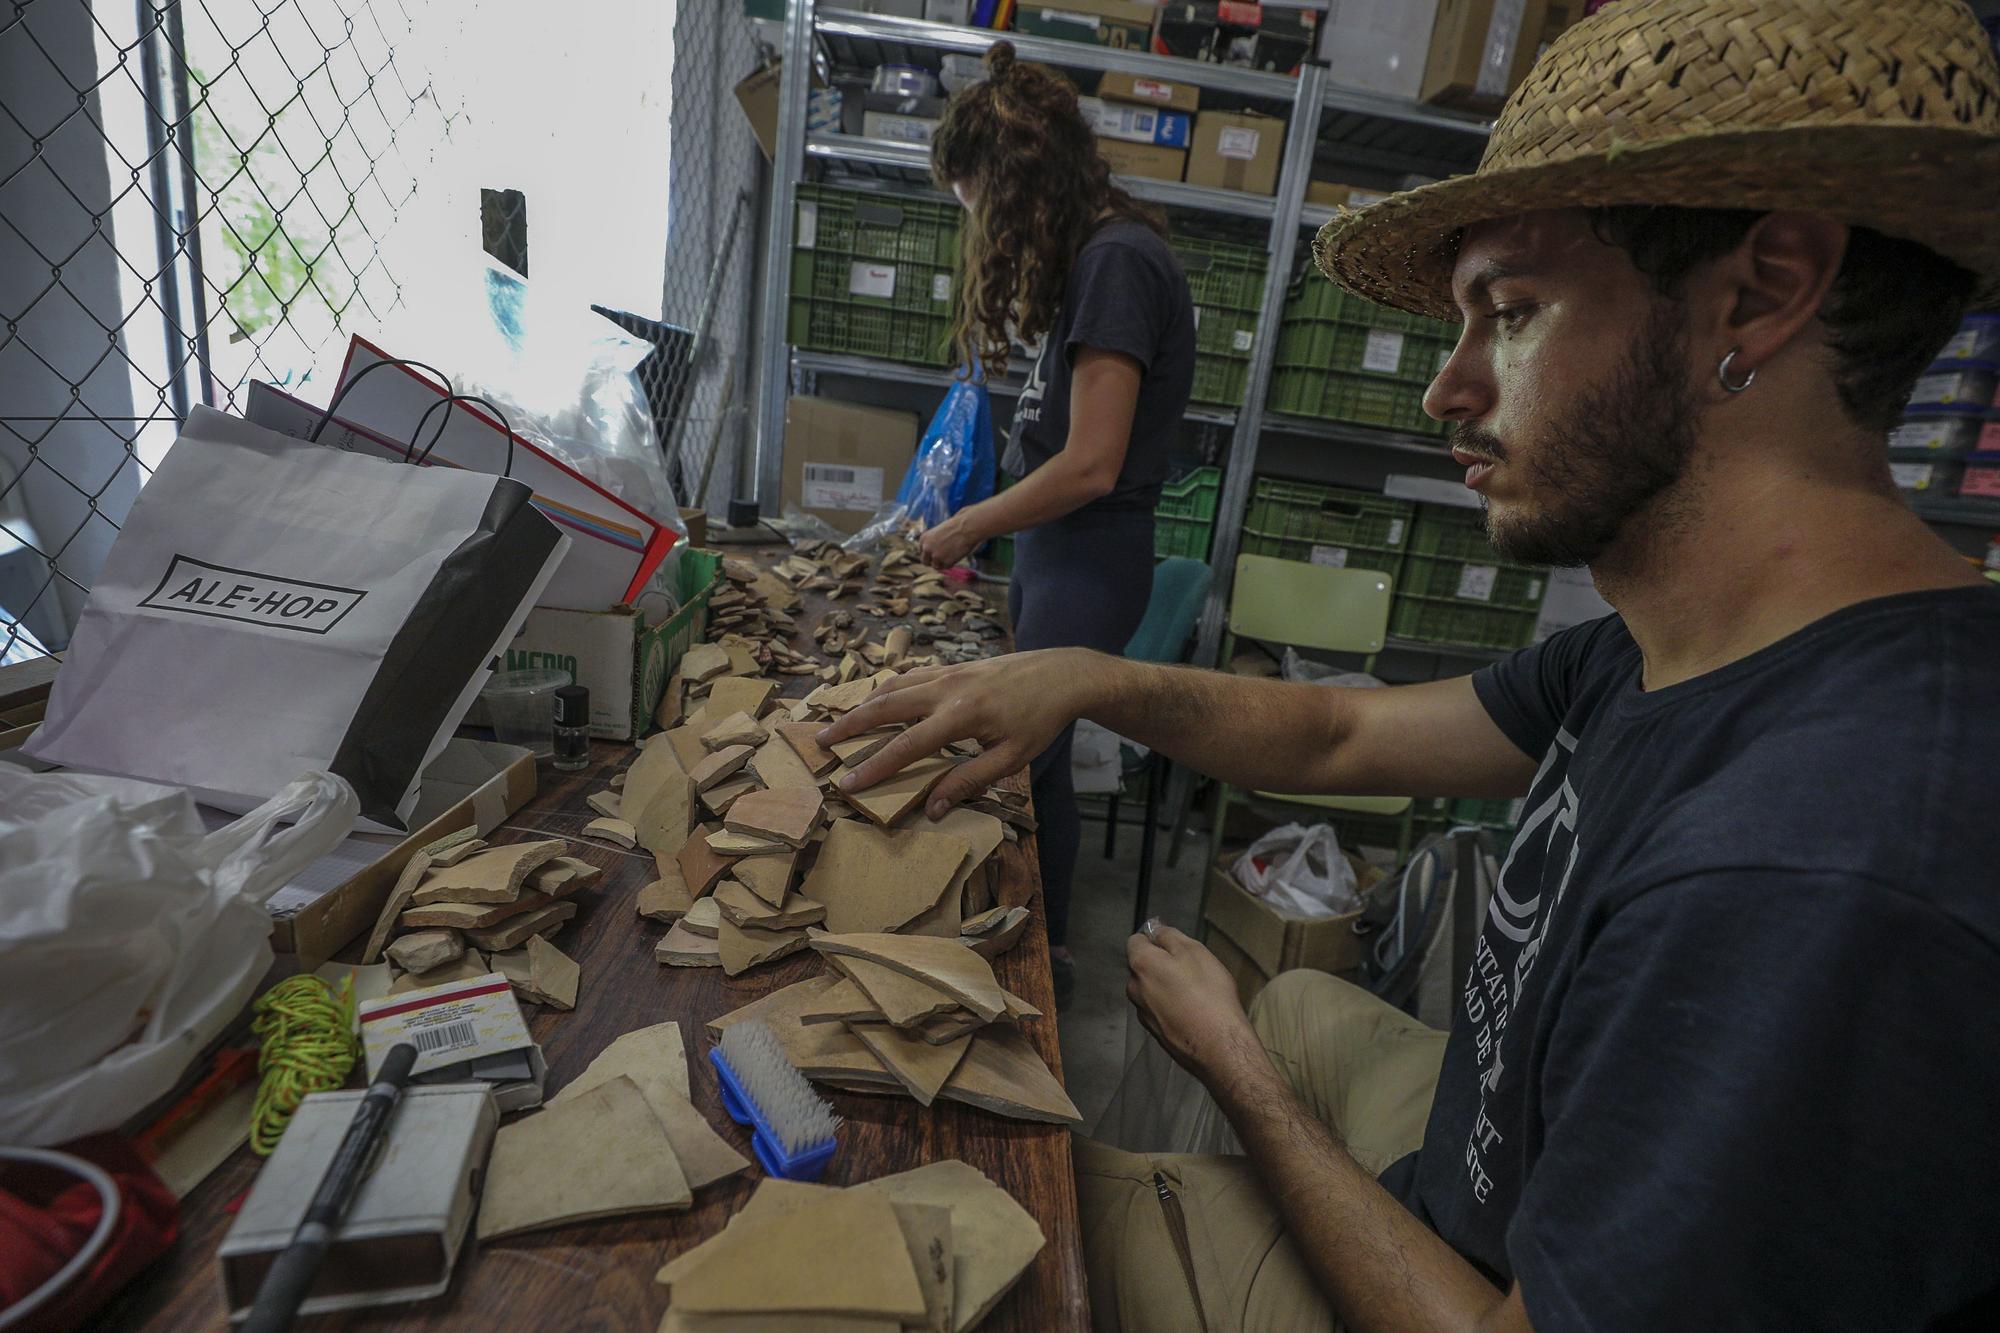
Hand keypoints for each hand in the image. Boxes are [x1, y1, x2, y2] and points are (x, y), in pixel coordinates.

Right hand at [818, 648, 1108, 817]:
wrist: (1062, 674)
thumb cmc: (1040, 721)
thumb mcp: (1011, 758)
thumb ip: (969, 781)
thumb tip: (931, 809)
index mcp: (961, 716)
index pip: (906, 746)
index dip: (874, 767)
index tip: (846, 783)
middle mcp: (946, 689)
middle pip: (885, 705)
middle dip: (850, 724)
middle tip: (820, 742)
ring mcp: (947, 672)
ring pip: (893, 686)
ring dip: (863, 704)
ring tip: (839, 722)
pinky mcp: (952, 666)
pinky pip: (909, 677)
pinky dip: (886, 690)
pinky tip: (877, 701)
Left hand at [919, 510, 982, 568]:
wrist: (967, 527)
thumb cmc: (957, 527)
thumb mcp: (939, 533)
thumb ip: (934, 543)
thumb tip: (934, 555)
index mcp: (923, 538)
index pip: (923, 552)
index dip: (930, 554)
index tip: (937, 553)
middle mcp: (927, 548)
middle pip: (925, 562)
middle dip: (933, 562)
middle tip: (942, 560)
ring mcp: (935, 556)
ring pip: (936, 566)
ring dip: (943, 562)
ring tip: (953, 553)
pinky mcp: (945, 562)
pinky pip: (947, 567)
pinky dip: (952, 562)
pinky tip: (957, 553)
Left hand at [1126, 925, 1261, 1081]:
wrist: (1218, 1046)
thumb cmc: (1209, 992)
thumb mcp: (1194, 952)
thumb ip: (1169, 936)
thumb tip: (1154, 929)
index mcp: (1141, 965)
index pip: (1135, 941)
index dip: (1154, 939)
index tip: (1176, 946)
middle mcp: (1134, 989)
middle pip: (1142, 968)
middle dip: (1160, 965)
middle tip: (1191, 971)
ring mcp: (1143, 1014)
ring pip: (1150, 991)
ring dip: (1165, 988)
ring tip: (1195, 995)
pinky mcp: (1155, 1034)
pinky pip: (1159, 1011)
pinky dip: (1170, 1008)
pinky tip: (1192, 1014)